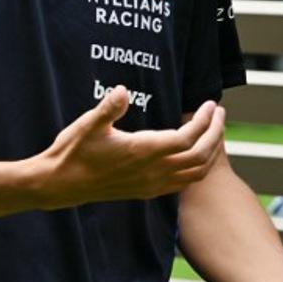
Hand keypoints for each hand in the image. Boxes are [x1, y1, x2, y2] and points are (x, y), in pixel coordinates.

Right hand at [38, 86, 225, 209]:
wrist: (63, 183)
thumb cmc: (74, 151)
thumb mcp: (88, 124)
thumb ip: (108, 108)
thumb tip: (122, 90)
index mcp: (143, 150)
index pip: (187, 137)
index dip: (204, 121)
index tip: (209, 105)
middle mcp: (153, 170)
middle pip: (200, 155)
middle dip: (216, 134)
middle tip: (218, 113)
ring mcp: (152, 183)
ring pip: (197, 172)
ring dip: (212, 152)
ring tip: (214, 133)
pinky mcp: (147, 191)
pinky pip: (185, 182)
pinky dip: (199, 168)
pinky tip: (195, 157)